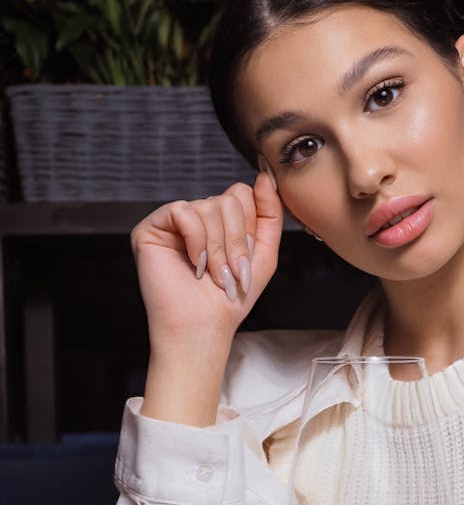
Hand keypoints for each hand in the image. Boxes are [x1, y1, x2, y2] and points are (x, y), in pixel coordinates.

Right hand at [131, 174, 282, 350]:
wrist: (203, 326)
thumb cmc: (230, 298)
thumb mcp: (263, 254)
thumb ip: (270, 214)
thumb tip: (264, 177)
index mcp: (221, 221)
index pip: (242, 194)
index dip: (248, 228)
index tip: (244, 262)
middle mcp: (197, 217)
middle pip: (229, 199)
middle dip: (236, 241)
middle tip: (229, 273)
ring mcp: (173, 221)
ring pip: (208, 206)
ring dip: (217, 248)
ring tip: (213, 275)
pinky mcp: (151, 228)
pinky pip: (183, 211)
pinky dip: (195, 240)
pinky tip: (194, 264)